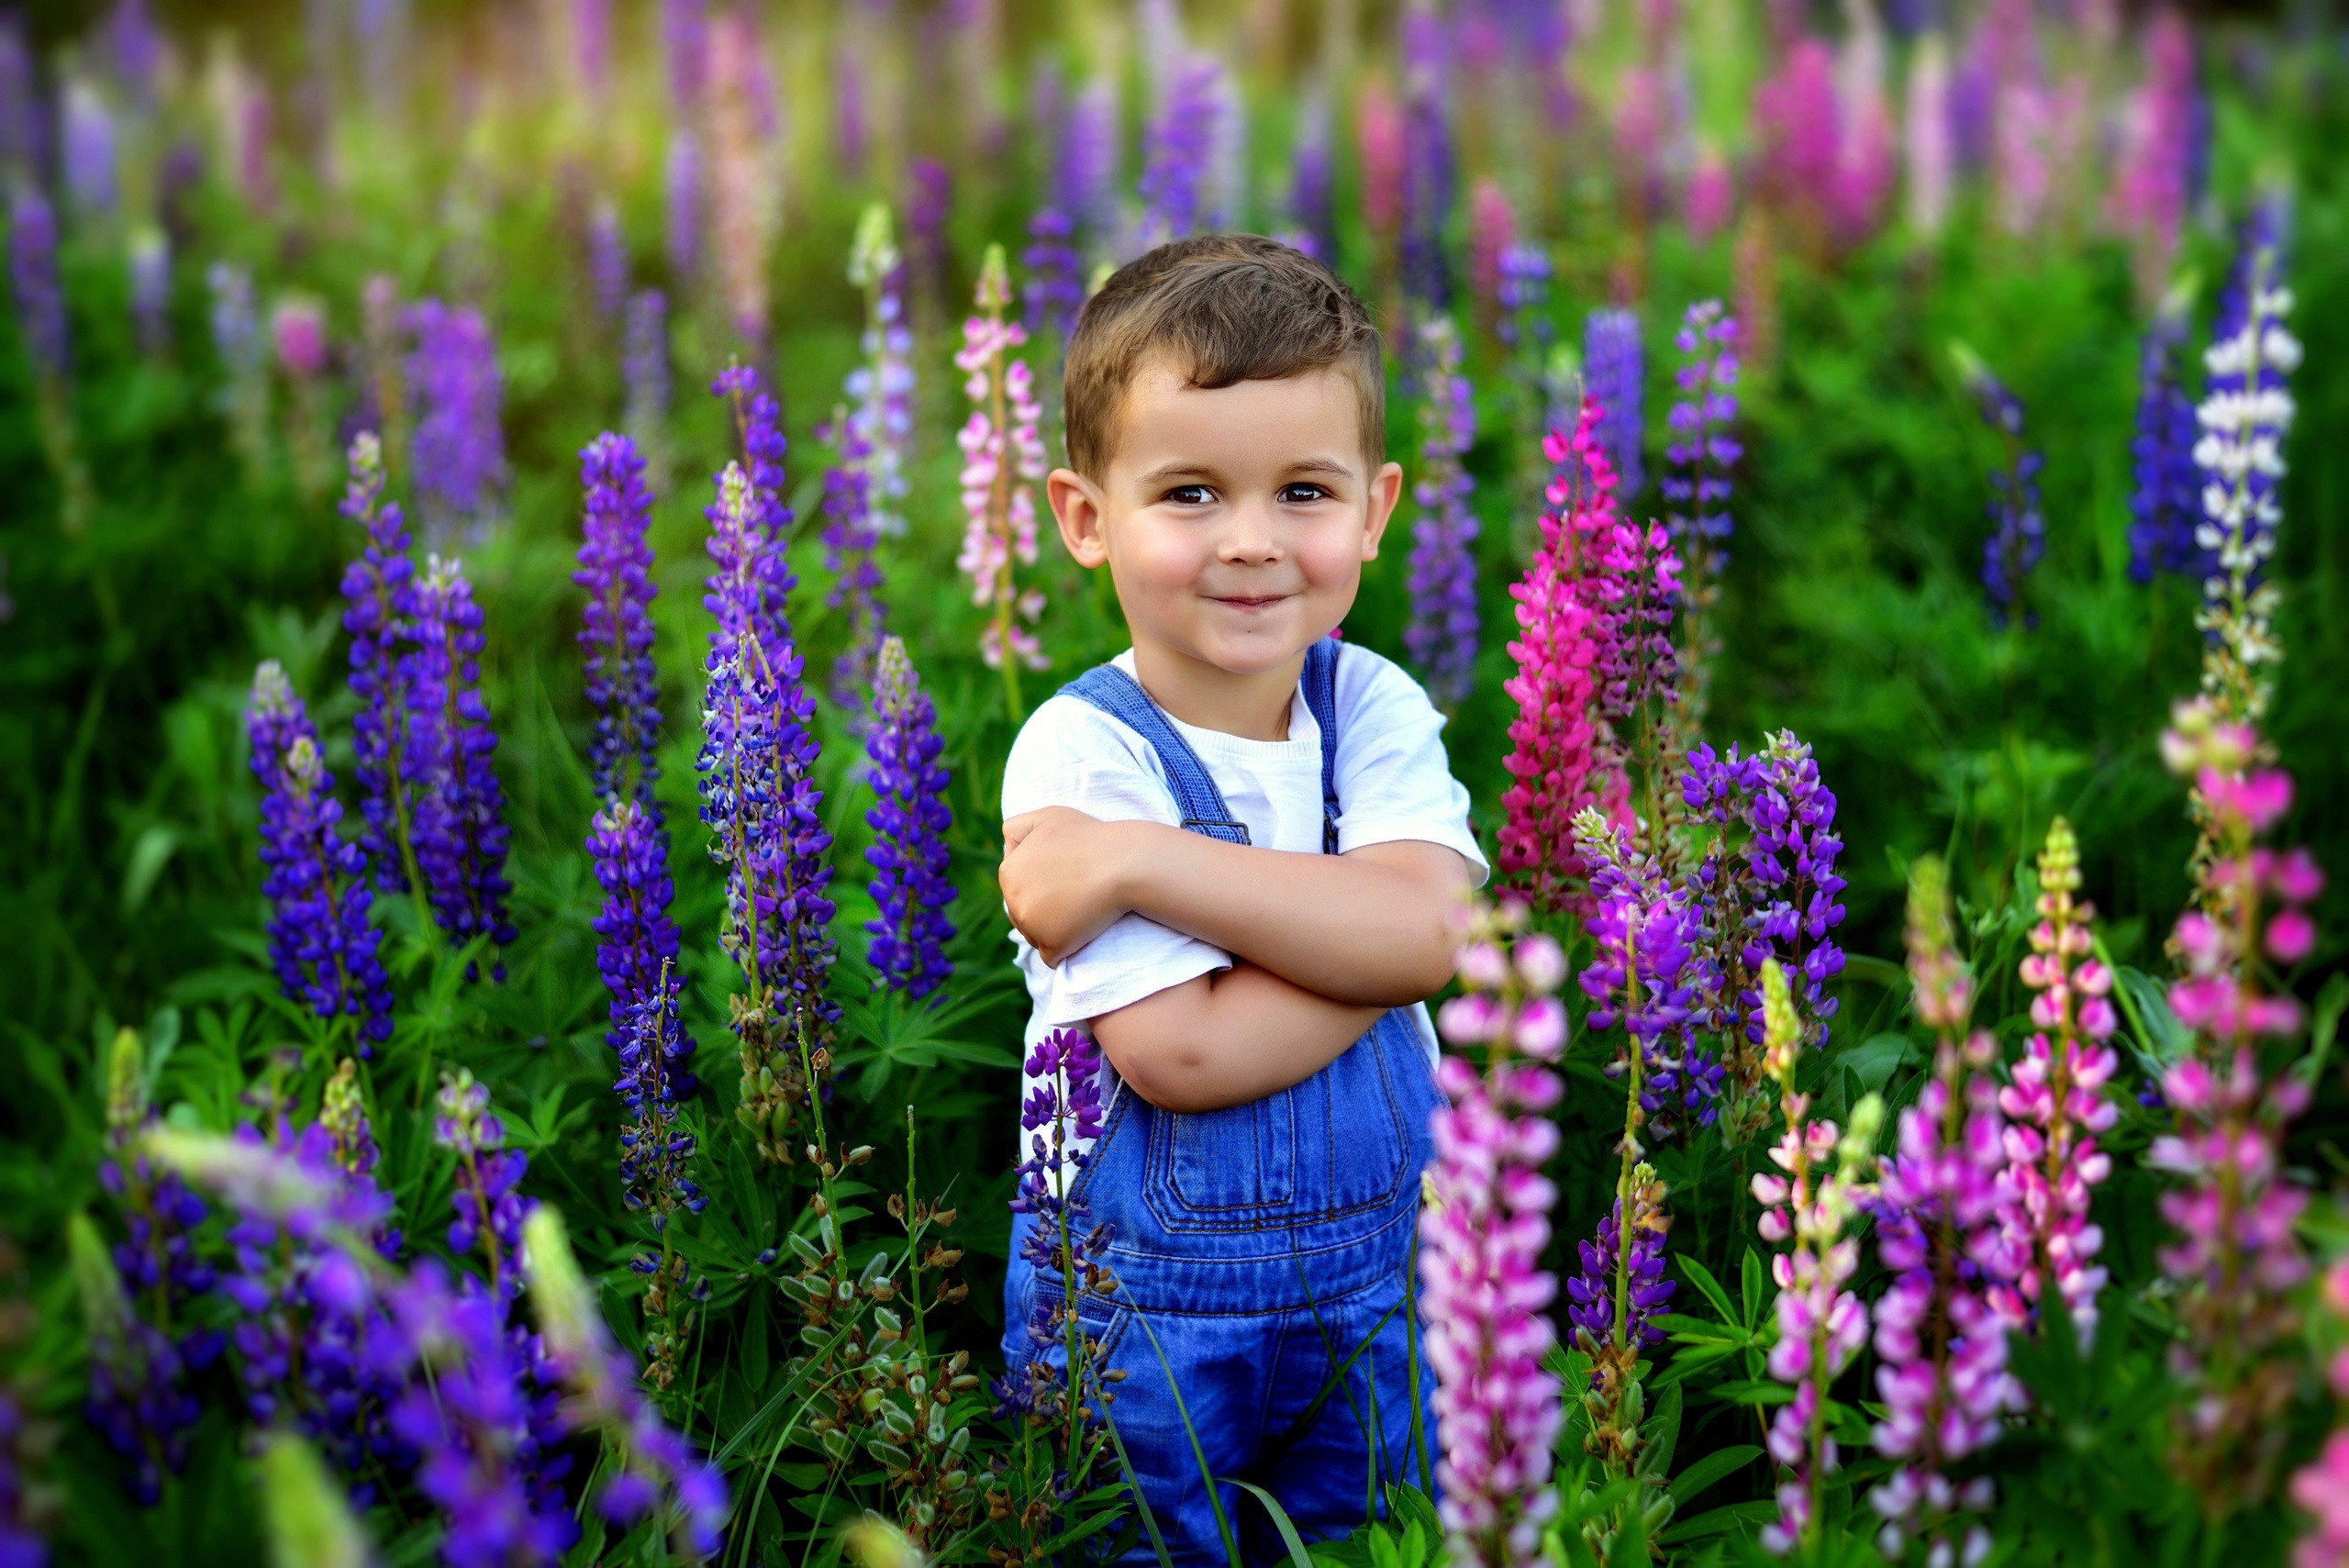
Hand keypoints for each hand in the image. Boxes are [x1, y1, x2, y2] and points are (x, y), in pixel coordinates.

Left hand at [1000, 807, 1139, 965]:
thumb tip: (1005, 850)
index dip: (1043, 885)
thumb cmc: (1090, 838)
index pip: (1018, 889)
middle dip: (1046, 909)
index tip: (1067, 876)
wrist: (1123, 863)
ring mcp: (1030, 926)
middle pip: (1024, 915)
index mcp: (1008, 872)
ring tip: (1082, 909)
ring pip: (1036, 937)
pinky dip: (1067, 948)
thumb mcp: (1047, 817)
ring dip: (1056, 929)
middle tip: (1077, 894)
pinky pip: (1053, 956)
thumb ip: (1017, 829)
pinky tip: (1084, 929)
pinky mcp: (1051, 945)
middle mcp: (1012, 901)